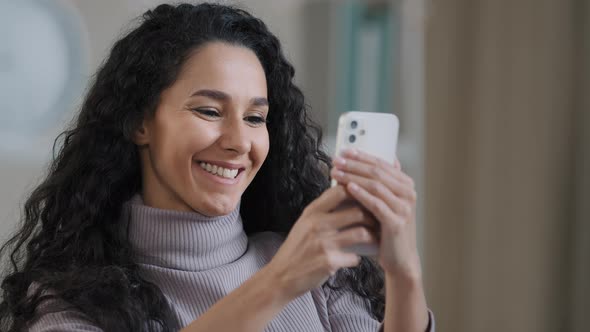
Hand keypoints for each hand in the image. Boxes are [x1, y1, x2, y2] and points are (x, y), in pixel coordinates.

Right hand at [265, 185, 377, 299]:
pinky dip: (357, 258)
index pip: (340, 191)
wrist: (281, 275)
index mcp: (312, 212)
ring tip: (374, 239)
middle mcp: (317, 224)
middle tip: (378, 221)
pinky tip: (354, 259)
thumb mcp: (304, 223)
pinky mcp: (329, 262)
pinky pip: (355, 257)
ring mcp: (324, 243)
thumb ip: (323, 210)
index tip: (367, 198)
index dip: (358, 192)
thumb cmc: (296, 248)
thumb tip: (346, 195)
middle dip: (372, 216)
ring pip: (361, 233)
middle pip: (357, 211)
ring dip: (372, 237)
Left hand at [330, 149, 421, 279]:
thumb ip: (384, 182)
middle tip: (336, 160)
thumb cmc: (388, 230)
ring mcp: (404, 208)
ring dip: (353, 177)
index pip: (381, 164)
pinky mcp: (397, 222)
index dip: (362, 156)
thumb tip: (385, 158)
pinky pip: (376, 204)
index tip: (344, 151)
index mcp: (406, 185)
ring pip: (376, 186)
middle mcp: (408, 193)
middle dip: (354, 164)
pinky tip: (348, 188)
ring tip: (336, 173)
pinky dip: (361, 194)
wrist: (400, 259)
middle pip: (377, 172)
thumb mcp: (387, 203)